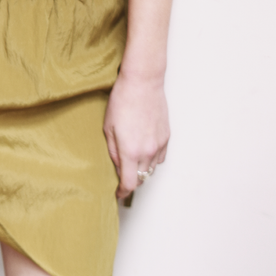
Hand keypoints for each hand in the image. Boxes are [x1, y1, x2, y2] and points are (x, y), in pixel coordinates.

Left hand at [103, 71, 169, 199]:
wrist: (143, 82)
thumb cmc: (123, 100)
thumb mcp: (108, 127)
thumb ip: (112, 151)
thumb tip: (117, 166)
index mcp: (130, 151)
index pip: (129, 184)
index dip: (122, 192)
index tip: (118, 193)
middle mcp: (147, 151)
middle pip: (141, 179)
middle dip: (131, 180)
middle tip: (121, 174)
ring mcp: (159, 145)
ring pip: (151, 169)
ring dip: (142, 170)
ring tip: (132, 159)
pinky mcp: (167, 137)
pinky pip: (160, 157)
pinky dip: (152, 159)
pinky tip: (144, 150)